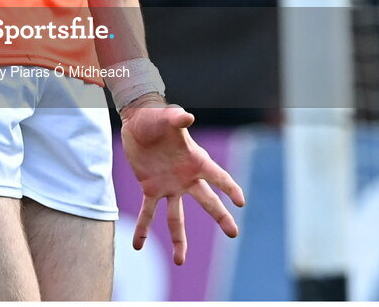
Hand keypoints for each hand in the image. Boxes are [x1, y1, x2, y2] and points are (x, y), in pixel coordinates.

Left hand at [120, 98, 244, 264]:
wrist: (137, 123)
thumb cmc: (156, 118)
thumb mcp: (166, 117)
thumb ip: (176, 118)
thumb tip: (187, 117)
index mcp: (195, 161)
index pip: (218, 176)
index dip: (230, 187)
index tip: (241, 202)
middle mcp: (186, 178)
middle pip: (207, 201)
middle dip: (221, 217)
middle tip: (234, 233)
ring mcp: (169, 186)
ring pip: (177, 218)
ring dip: (179, 240)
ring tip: (180, 262)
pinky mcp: (150, 188)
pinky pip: (148, 213)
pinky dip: (143, 229)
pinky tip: (138, 246)